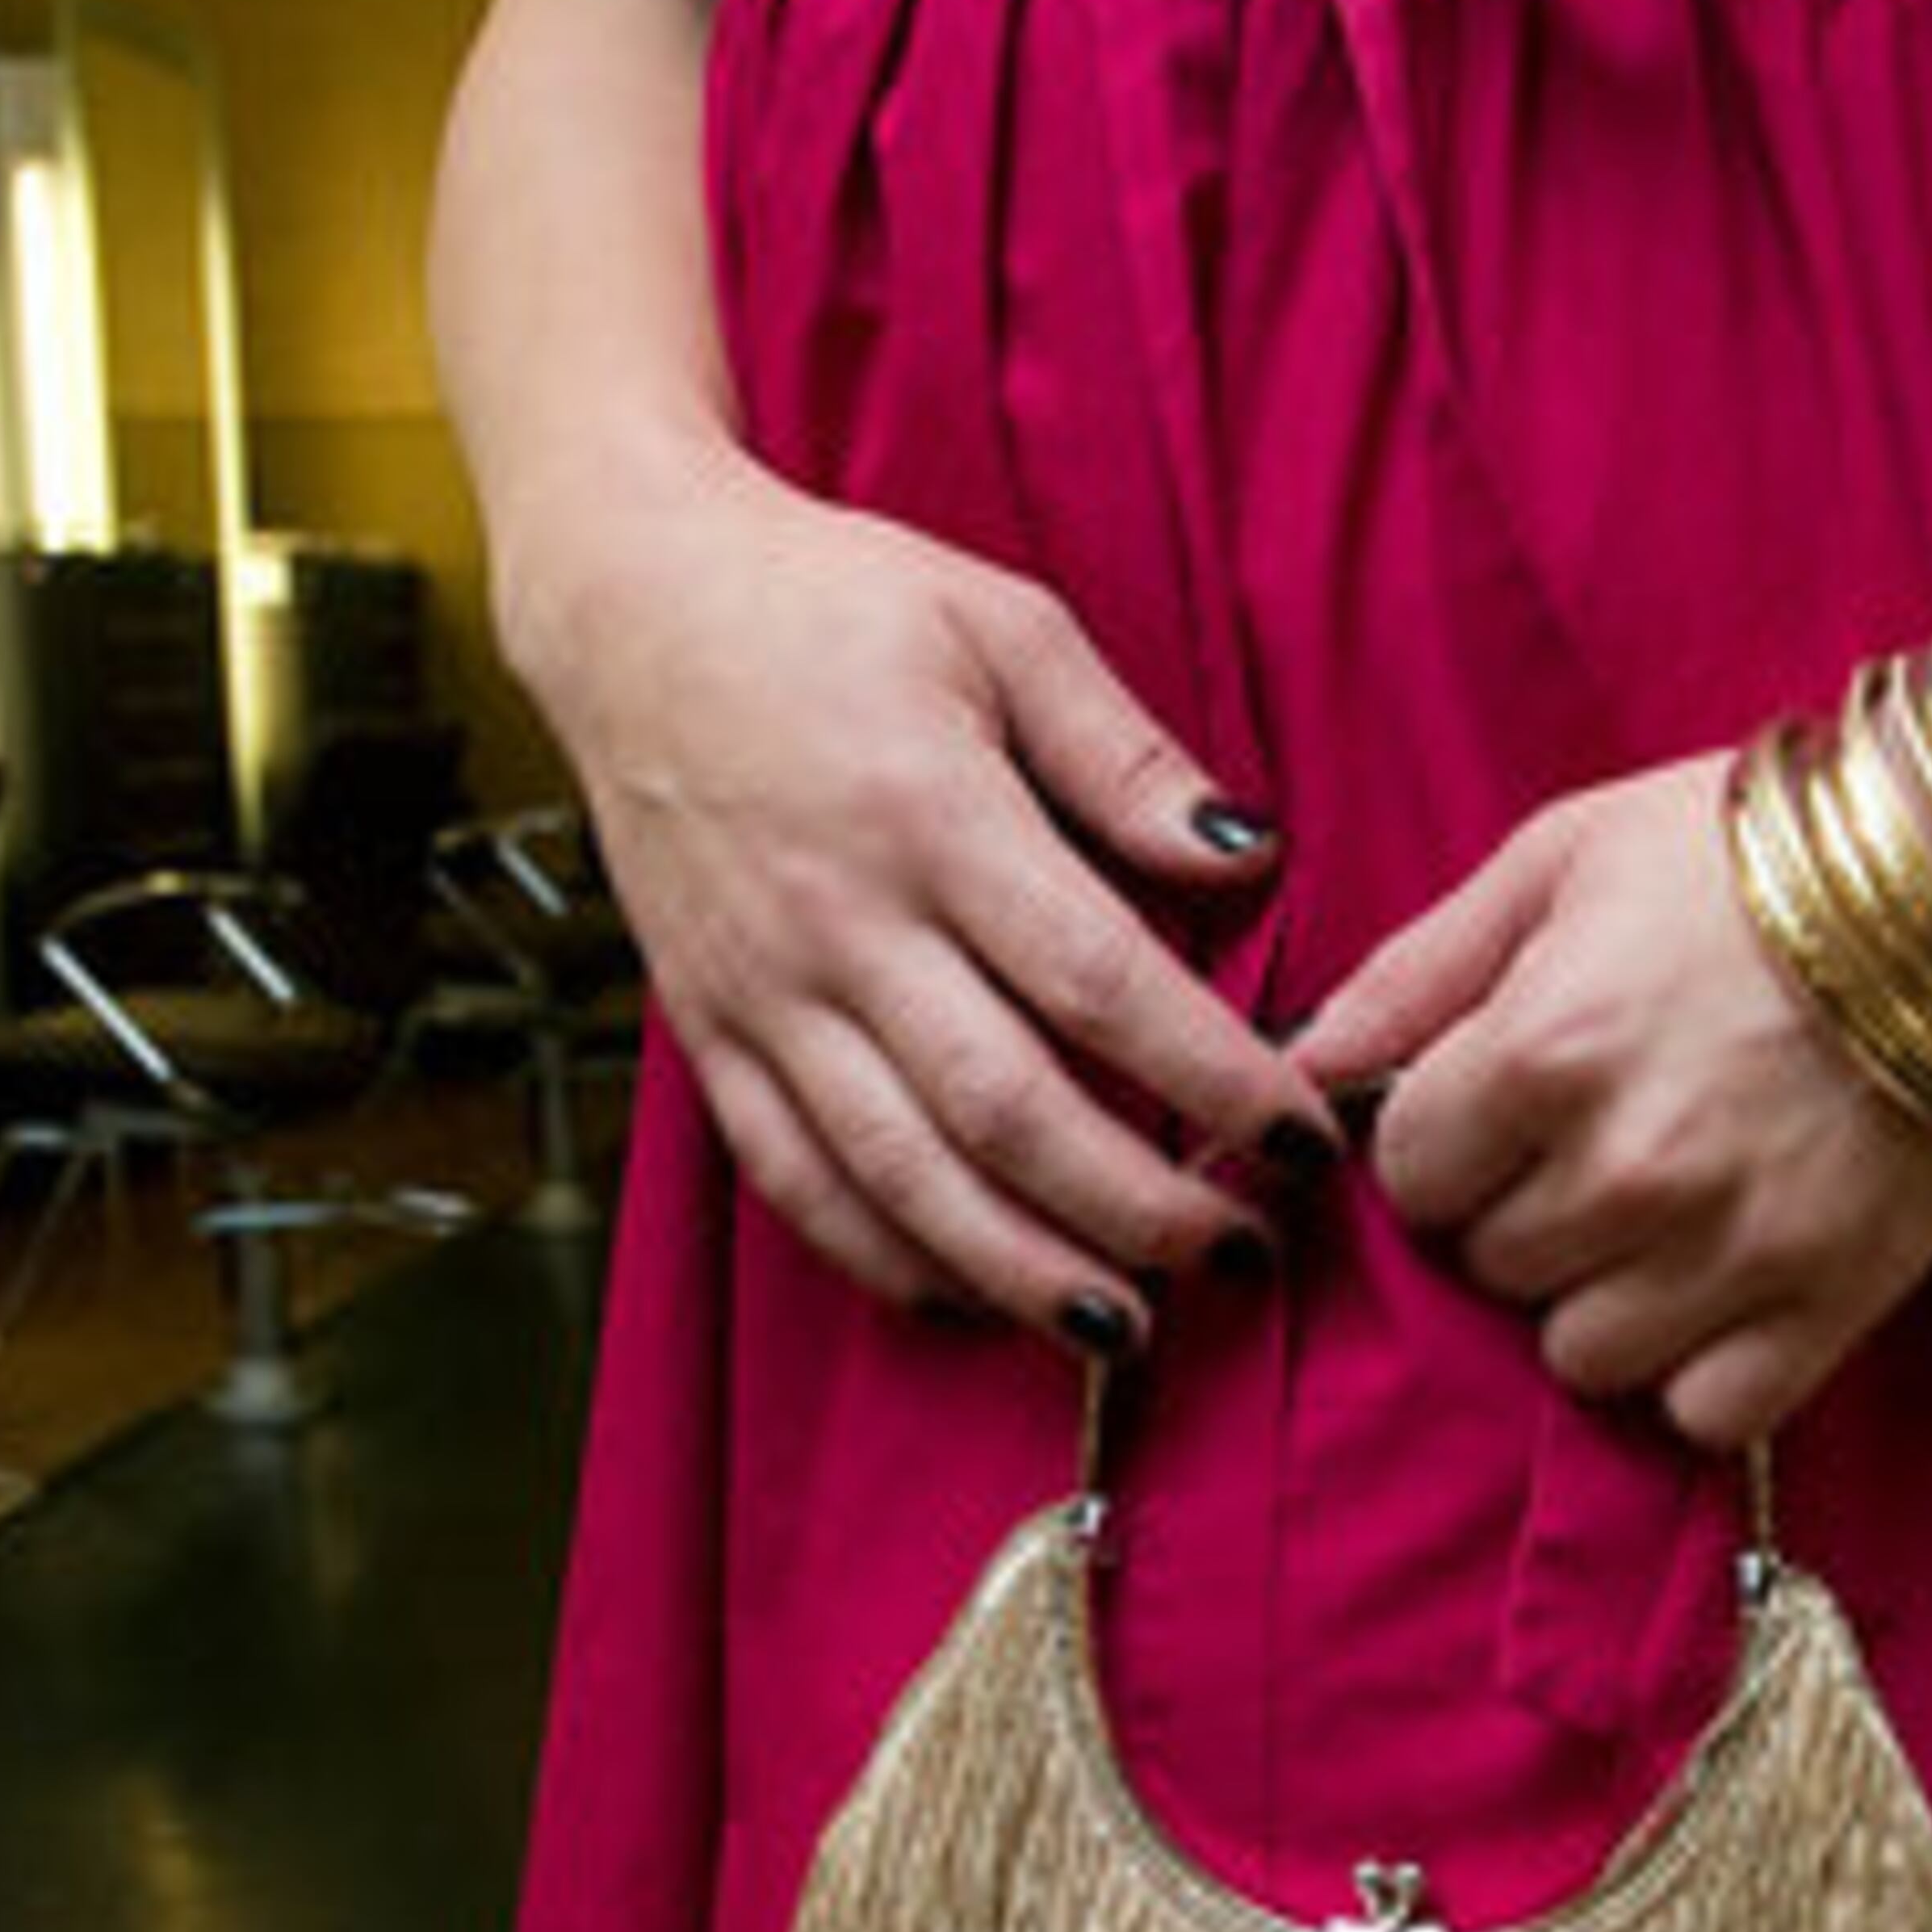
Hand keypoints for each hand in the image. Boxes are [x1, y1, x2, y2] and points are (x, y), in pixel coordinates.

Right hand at [517, 443, 1340, 1334]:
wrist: (627, 604)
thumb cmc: (830, 605)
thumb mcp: (1002, 625)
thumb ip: (1124, 753)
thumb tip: (1248, 855)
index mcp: (931, 814)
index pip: (1100, 983)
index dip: (1214, 1079)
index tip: (1304, 1138)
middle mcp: (840, 922)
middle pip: (1007, 1109)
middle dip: (1137, 1208)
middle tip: (1240, 1254)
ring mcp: (762, 991)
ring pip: (901, 1174)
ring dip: (1020, 1270)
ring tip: (1125, 1327)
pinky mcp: (708, 1031)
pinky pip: (793, 1178)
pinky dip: (881, 1255)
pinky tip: (968, 1301)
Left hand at [1293, 751, 1931, 1449]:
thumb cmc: (1753, 846)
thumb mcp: (1562, 857)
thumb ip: (1418, 970)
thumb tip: (1301, 1060)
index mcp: (1540, 1054)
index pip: (1411, 1177)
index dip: (1446, 1139)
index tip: (1500, 1104)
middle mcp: (1623, 1171)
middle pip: (1493, 1266)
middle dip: (1524, 1208)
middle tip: (1605, 1135)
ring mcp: (1727, 1252)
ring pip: (1581, 1355)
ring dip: (1604, 1295)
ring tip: (1669, 1207)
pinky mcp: (1826, 1306)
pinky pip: (1703, 1410)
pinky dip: (1700, 1367)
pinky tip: (1726, 1284)